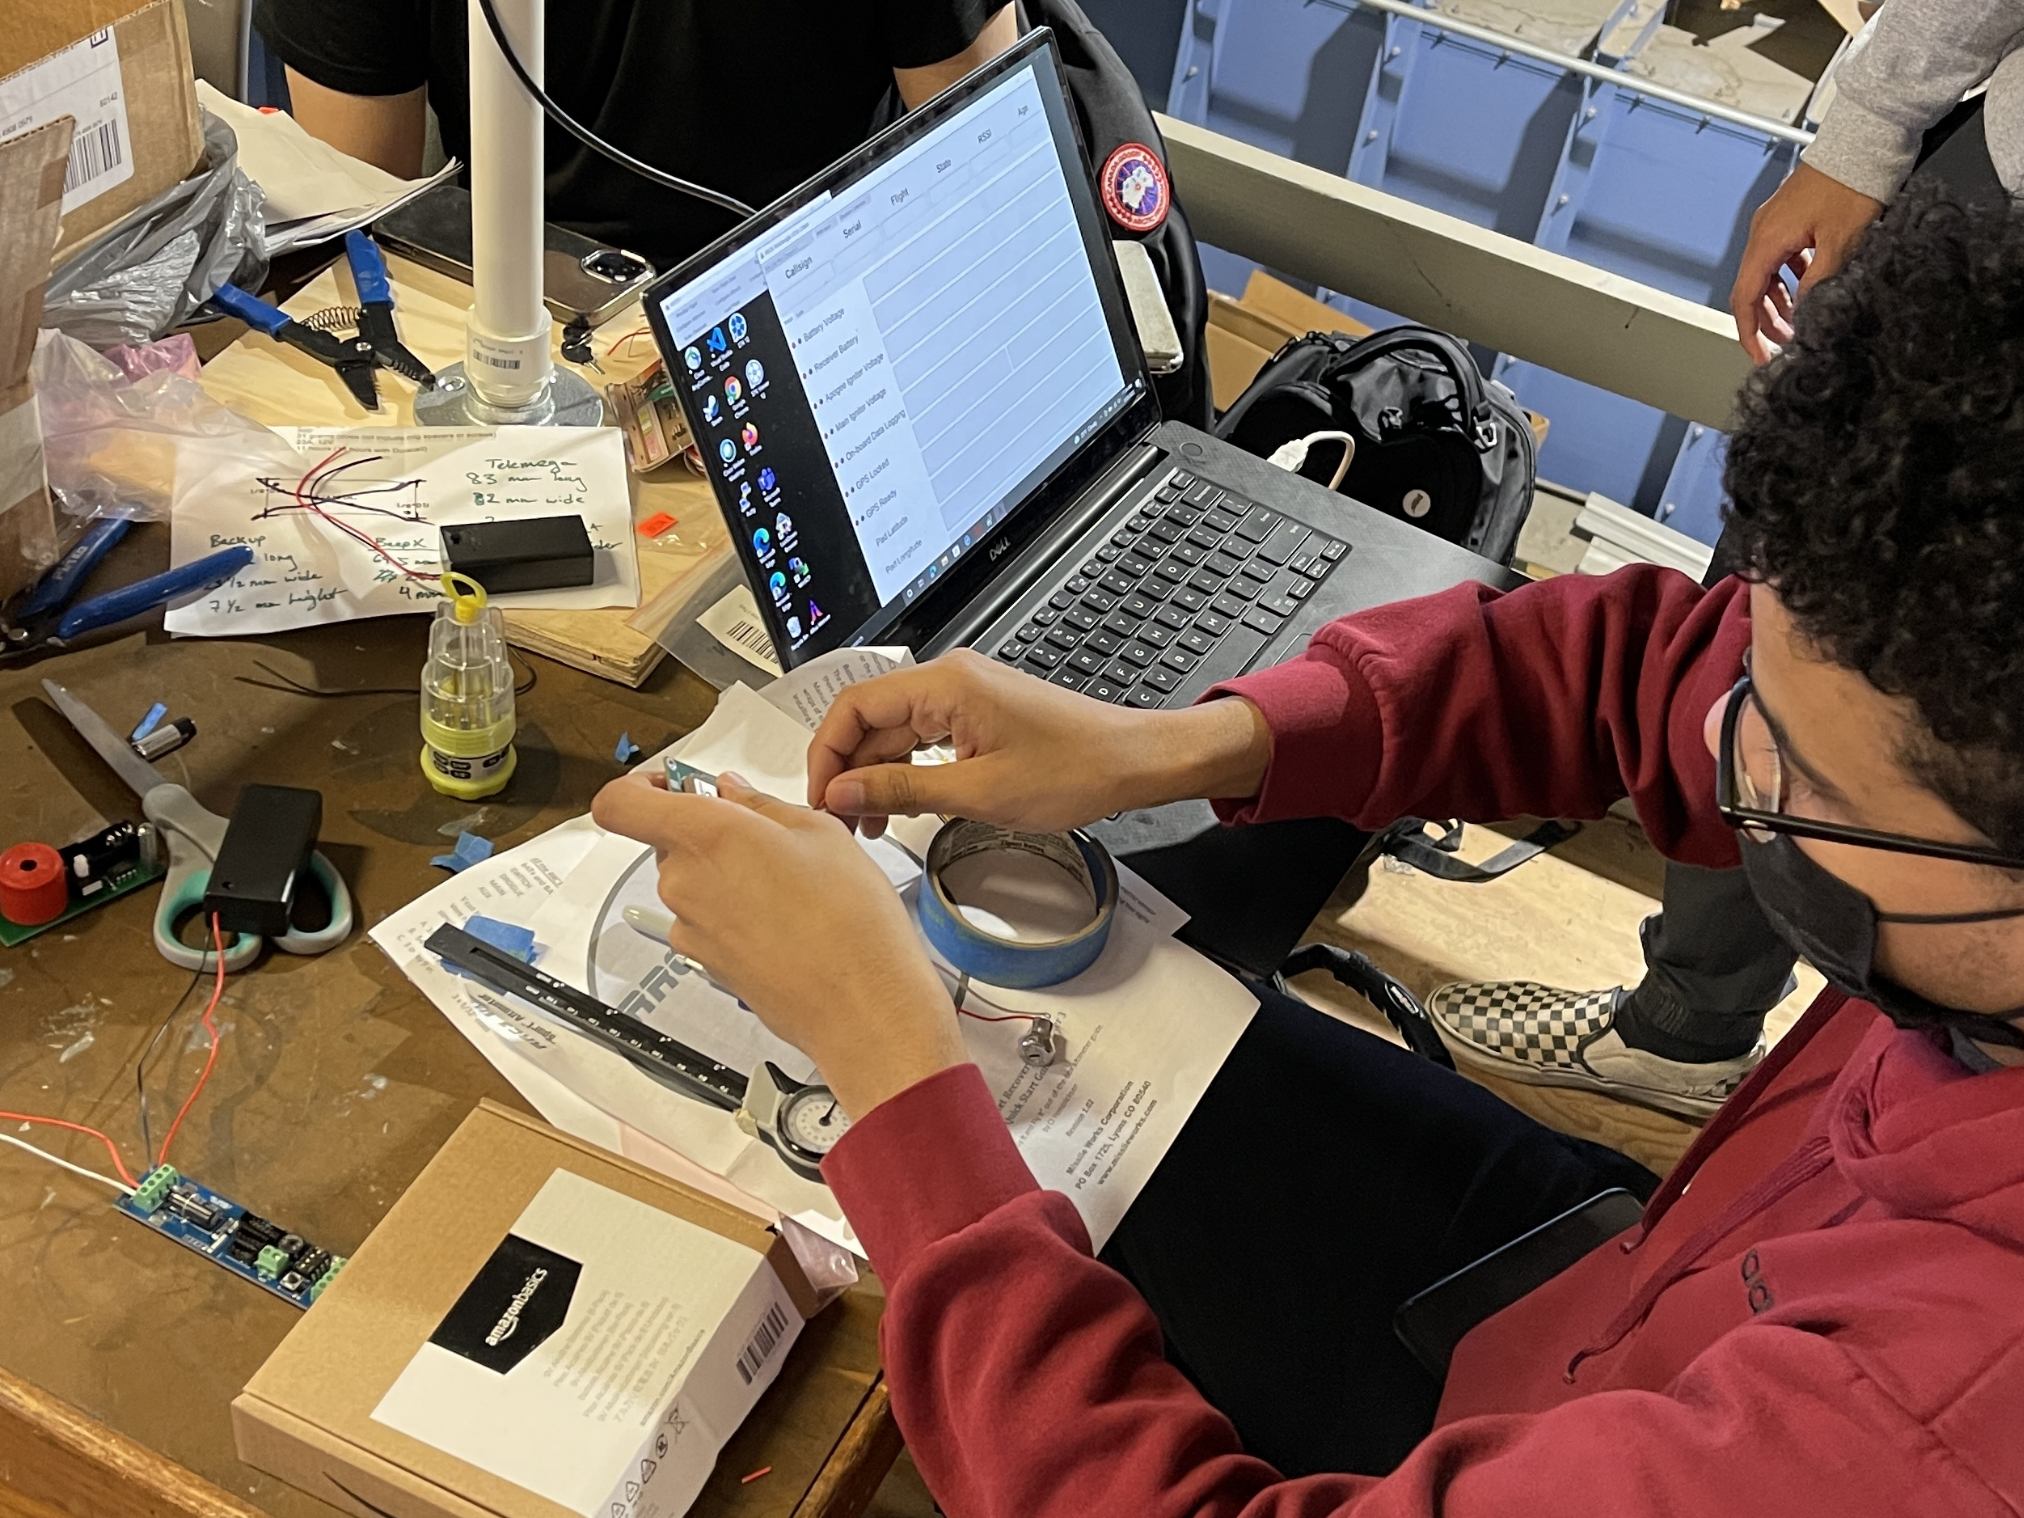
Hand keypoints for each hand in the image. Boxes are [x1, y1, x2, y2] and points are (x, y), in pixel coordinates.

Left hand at [591, 770, 965, 1119]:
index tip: (673, 782)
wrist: (860, 1006)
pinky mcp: (707, 962)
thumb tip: (735, 794)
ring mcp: (692, 928)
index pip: (620, 803)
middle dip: (711, 831)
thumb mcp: (819, 831)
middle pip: (668, 840)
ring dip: (729, 874)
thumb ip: (762, 804)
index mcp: (705, 835)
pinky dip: (737, 912)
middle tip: (765, 833)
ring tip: (790, 881)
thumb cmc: (847, 924)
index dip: (641, 786)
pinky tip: (786, 917)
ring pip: (693, 882)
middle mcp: (685, 883)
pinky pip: (709, 921)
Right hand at [805, 648, 1273, 836]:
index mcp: (946, 684)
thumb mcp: (978, 793)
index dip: (826, 754)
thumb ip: (901, 792)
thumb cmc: (1077, 769)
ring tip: (869, 825)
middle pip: (870, 720)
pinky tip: (904, 808)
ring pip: (894, 733)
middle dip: (848, 771)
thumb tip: (843, 793)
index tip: (821, 798)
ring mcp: (965, 696)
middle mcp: (951, 680)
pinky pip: (923, 739)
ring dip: (875, 777)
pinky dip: (906, 773)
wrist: (1132, 762)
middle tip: (840, 821)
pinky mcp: (979, 715)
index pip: (853, 706)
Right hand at [1730, 162, 1883, 363]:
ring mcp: (1774, 223)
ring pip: (1766, 274)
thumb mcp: (1840, 243)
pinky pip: (1780, 256)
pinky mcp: (1789, 216)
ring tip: (1798, 319)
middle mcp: (1763, 232)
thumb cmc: (1852, 183)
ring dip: (1778, 301)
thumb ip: (1818, 284)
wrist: (1865, 140)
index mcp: (1767, 241)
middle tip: (1786, 343)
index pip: (1745, 299)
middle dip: (1766, 321)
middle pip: (1752, 289)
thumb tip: (1805, 313)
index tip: (1760, 357)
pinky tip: (1809, 284)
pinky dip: (1789, 278)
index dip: (1750, 333)